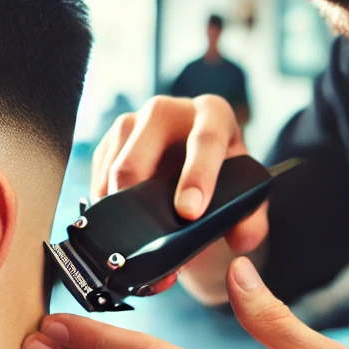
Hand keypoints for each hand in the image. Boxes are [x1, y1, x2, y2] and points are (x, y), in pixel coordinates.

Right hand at [91, 95, 267, 303]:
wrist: (191, 169)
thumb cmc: (220, 177)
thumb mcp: (243, 196)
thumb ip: (251, 220)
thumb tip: (241, 239)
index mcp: (212, 114)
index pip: (205, 139)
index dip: (197, 176)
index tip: (189, 212)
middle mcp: (169, 110)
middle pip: (144, 145)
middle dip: (139, 190)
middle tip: (142, 231)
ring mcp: (133, 122)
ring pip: (114, 161)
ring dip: (118, 203)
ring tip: (132, 235)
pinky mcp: (109, 141)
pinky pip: (98, 174)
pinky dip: (105, 203)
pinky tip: (120, 221)